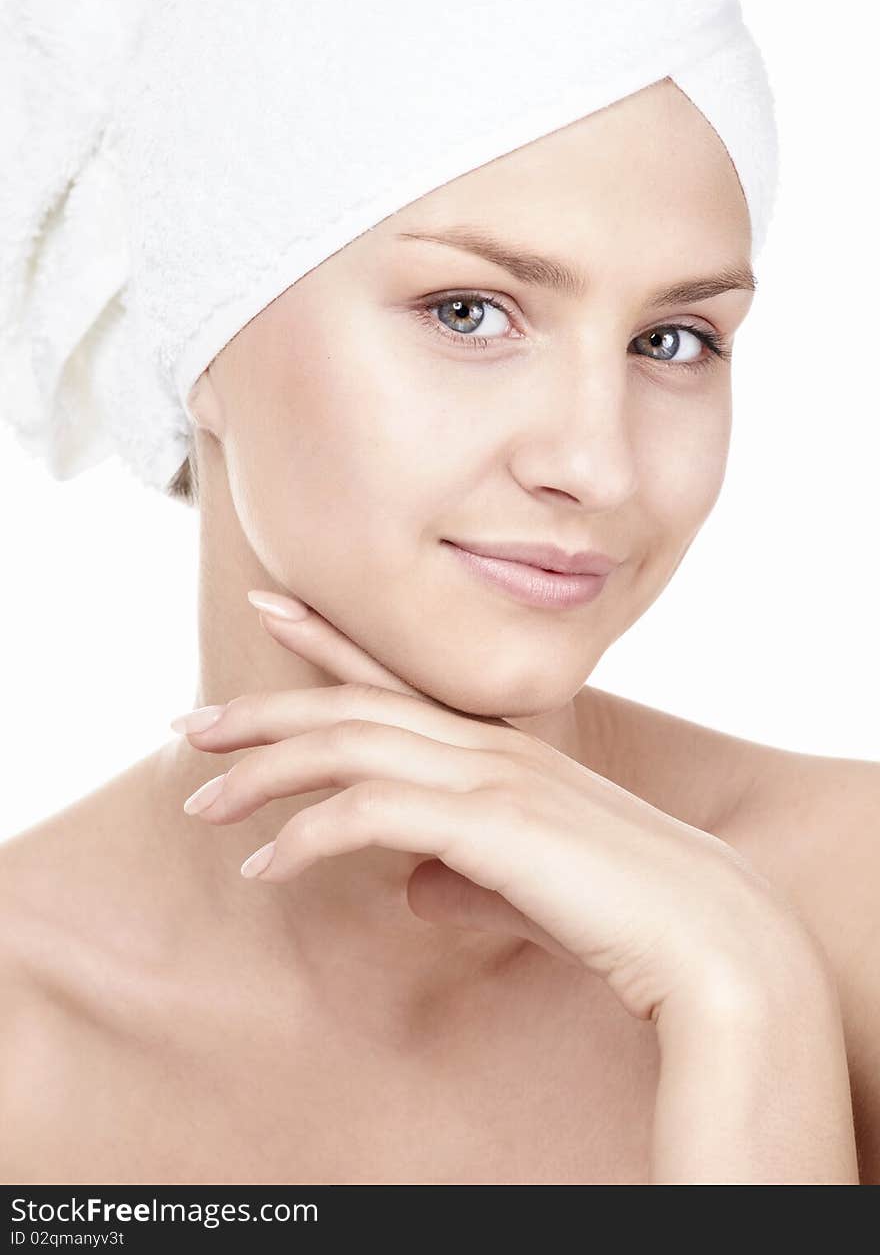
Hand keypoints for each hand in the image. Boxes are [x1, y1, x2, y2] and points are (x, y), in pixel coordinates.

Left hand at [172, 589, 810, 1023]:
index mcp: (501, 747)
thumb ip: (467, 871)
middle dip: (265, 708)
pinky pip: (369, 813)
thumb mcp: (529, 882)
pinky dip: (307, 835)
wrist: (708, 937)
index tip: (272, 605)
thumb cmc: (625, 912)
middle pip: (353, 705)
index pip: (397, 677)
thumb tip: (411, 891)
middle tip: (191, 721)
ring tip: (201, 803)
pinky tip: (264, 869)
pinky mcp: (486, 824)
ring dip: (265, 771)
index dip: (330, 638)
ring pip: (349, 746)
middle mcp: (489, 746)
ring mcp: (489, 777)